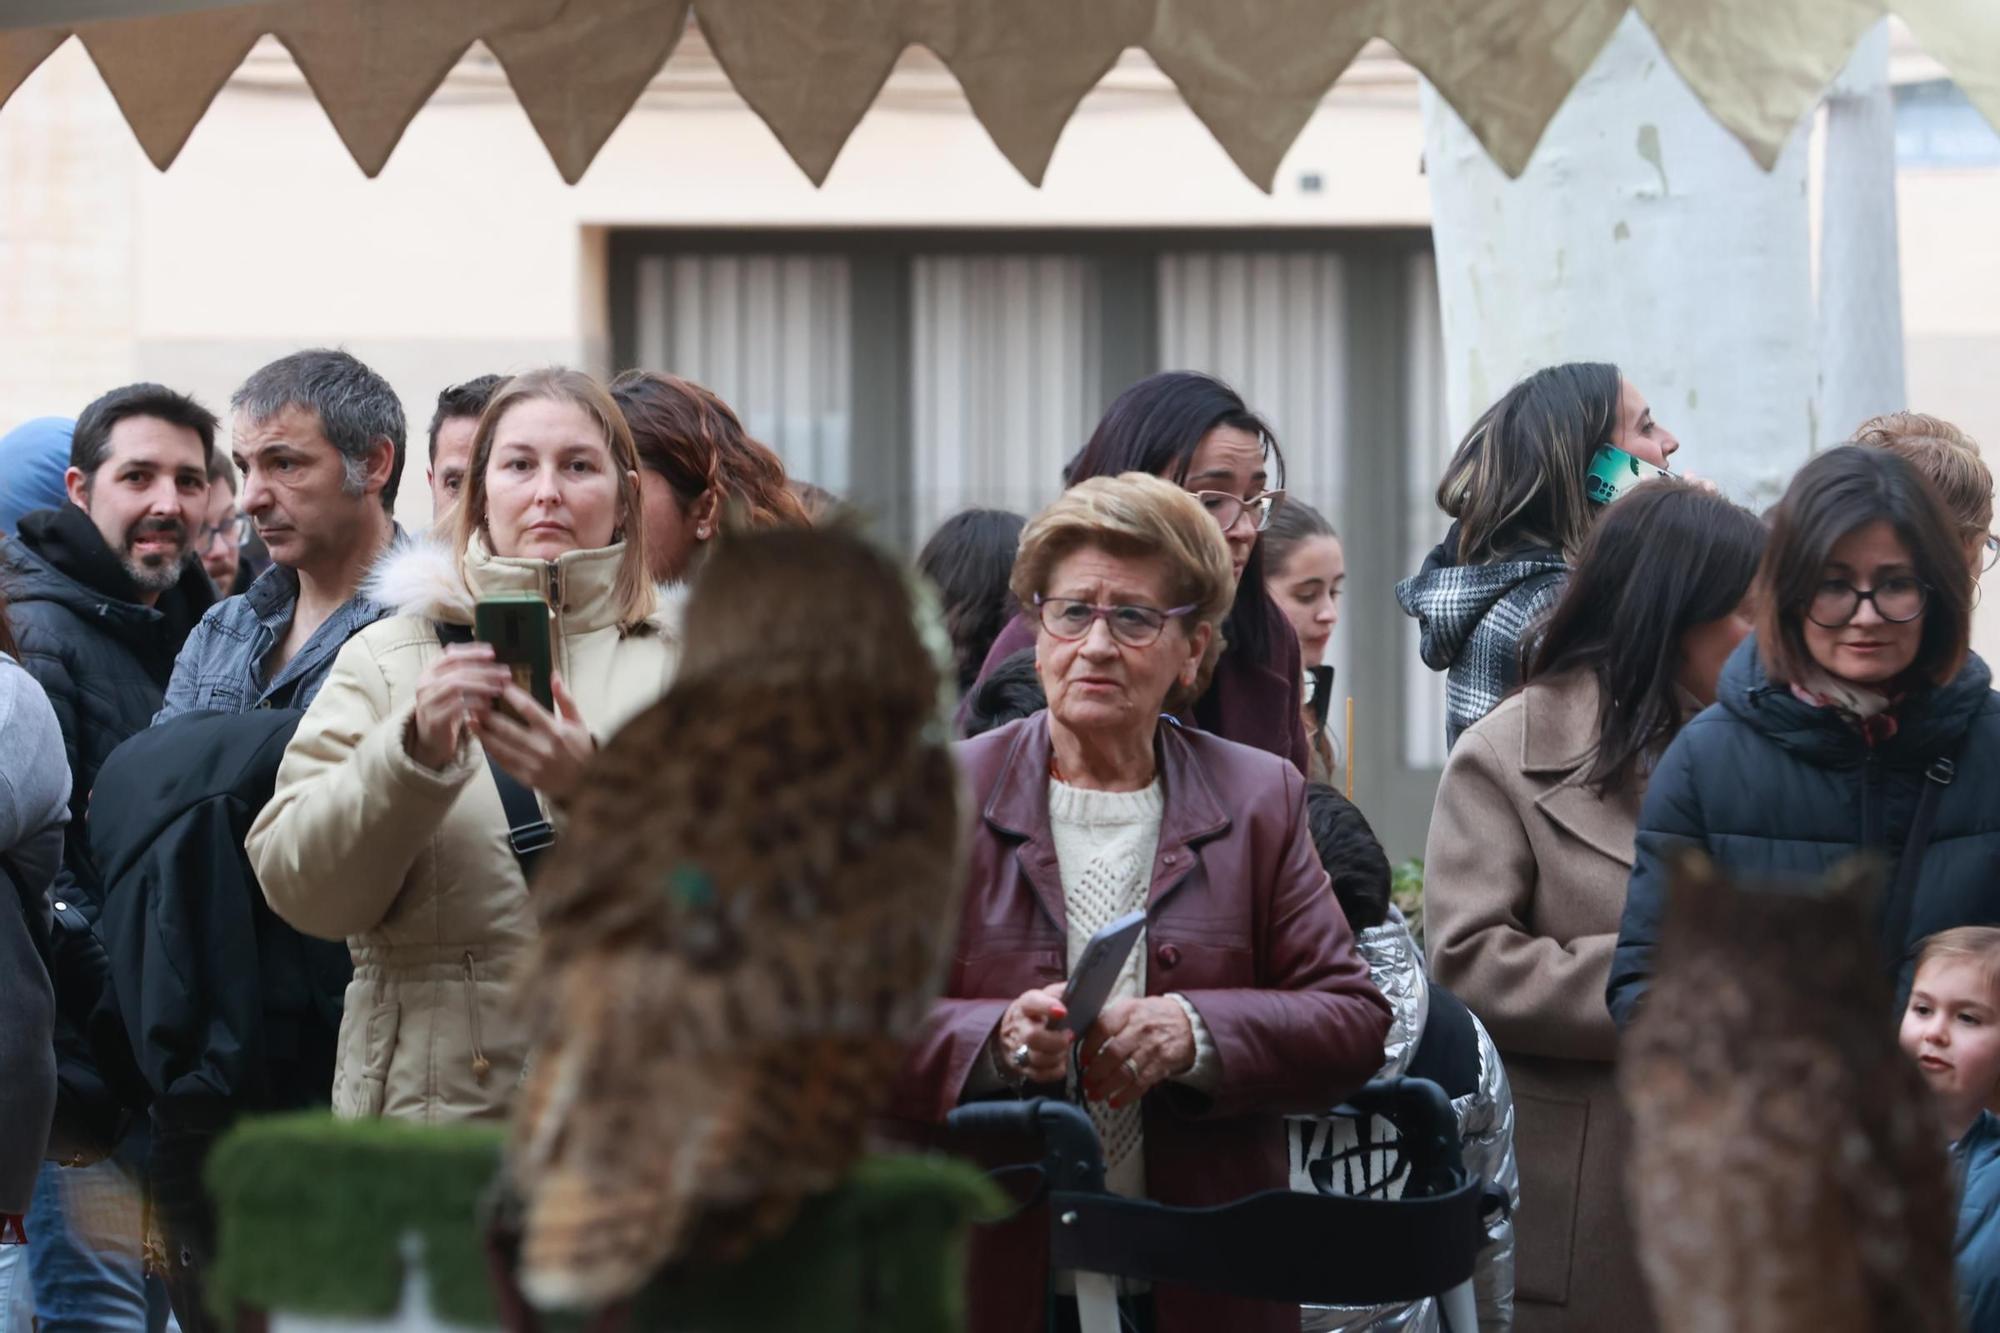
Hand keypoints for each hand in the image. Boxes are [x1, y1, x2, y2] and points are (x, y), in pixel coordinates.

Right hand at [409, 645, 511, 770]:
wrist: (431, 740)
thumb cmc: (446, 710)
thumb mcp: (451, 689)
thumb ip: (463, 673)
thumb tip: (489, 657)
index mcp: (429, 672)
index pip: (450, 655)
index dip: (472, 652)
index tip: (492, 653)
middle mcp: (424, 684)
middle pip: (457, 669)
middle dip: (484, 670)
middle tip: (505, 673)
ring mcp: (427, 701)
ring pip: (456, 685)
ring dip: (481, 685)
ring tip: (499, 688)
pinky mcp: (434, 719)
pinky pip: (457, 706)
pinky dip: (475, 703)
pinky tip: (489, 705)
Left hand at [468, 673, 594, 802]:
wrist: (587, 785)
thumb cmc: (581, 749)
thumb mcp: (578, 722)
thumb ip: (565, 698)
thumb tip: (553, 674)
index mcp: (555, 731)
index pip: (528, 708)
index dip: (511, 695)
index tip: (499, 685)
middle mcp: (541, 747)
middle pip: (507, 728)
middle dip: (488, 715)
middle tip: (473, 703)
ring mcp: (532, 765)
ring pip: (500, 747)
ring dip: (483, 733)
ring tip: (470, 721)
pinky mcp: (526, 778)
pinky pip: (503, 763)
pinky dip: (491, 751)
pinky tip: (482, 741)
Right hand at [990, 982, 1072, 1085]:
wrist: (1010, 1032)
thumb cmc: (1035, 1013)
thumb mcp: (1045, 996)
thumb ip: (1060, 992)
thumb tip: (1080, 987)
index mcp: (1026, 1005)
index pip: (1032, 1002)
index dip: (1047, 1006)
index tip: (1063, 1011)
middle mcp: (1019, 1027)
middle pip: (1033, 1037)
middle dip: (1055, 1040)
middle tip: (1070, 1035)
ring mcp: (1018, 1049)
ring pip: (1036, 1058)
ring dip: (1056, 1056)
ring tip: (1065, 1049)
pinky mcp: (1022, 1067)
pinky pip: (1039, 1075)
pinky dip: (1054, 1070)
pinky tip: (1060, 1062)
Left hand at [1080, 996, 1194, 1109]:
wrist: (1188, 1022)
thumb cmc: (1152, 1015)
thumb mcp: (1131, 1007)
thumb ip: (1109, 1020)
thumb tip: (1080, 1039)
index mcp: (1128, 1011)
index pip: (1103, 1027)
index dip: (1089, 1046)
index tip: (1082, 1060)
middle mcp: (1140, 1029)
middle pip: (1112, 1053)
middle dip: (1095, 1072)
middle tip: (1086, 1082)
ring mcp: (1152, 1048)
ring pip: (1125, 1072)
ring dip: (1106, 1087)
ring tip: (1095, 1094)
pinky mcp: (1161, 1065)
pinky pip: (1140, 1084)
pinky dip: (1126, 1096)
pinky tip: (1114, 1101)